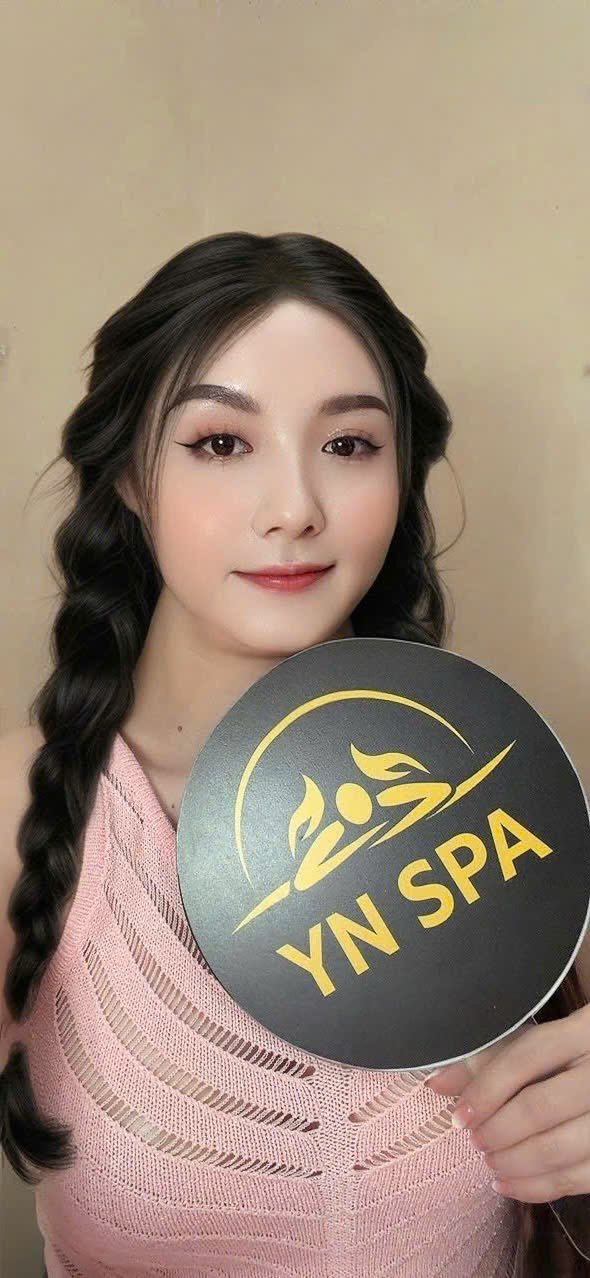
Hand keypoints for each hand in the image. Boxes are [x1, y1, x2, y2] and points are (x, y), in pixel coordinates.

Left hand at [425, 1005, 589, 1202]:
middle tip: (476, 1140)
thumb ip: (489, 1058)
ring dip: (514, 1162)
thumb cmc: (572, 1054)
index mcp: (582, 1032)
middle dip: (497, 1130)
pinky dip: (537, 1188)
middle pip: (539, 1107)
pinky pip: (577, 1179)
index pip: (526, 1059)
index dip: (486, 1090)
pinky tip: (508, 1184)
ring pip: (558, 1148)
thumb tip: (436, 1084)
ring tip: (490, 1162)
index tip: (460, 1115)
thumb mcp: (538, 1043)